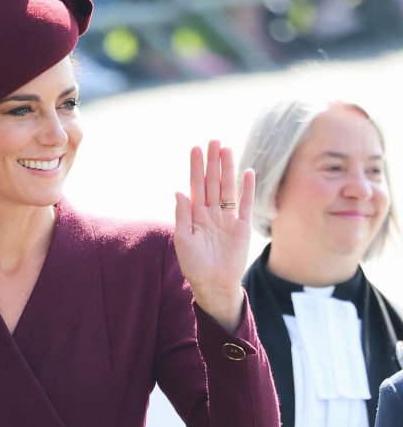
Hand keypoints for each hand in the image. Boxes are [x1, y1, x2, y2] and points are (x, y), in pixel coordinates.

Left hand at [174, 140, 254, 331]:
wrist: (213, 285)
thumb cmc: (194, 266)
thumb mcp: (183, 240)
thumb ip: (182, 215)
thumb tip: (179, 191)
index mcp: (196, 216)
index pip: (196, 186)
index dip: (195, 168)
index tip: (196, 149)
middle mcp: (212, 214)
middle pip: (212, 182)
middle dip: (212, 162)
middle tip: (213, 141)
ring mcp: (228, 219)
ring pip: (228, 189)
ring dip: (228, 169)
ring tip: (226, 149)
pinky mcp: (242, 227)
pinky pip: (245, 204)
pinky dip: (247, 189)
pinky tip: (247, 172)